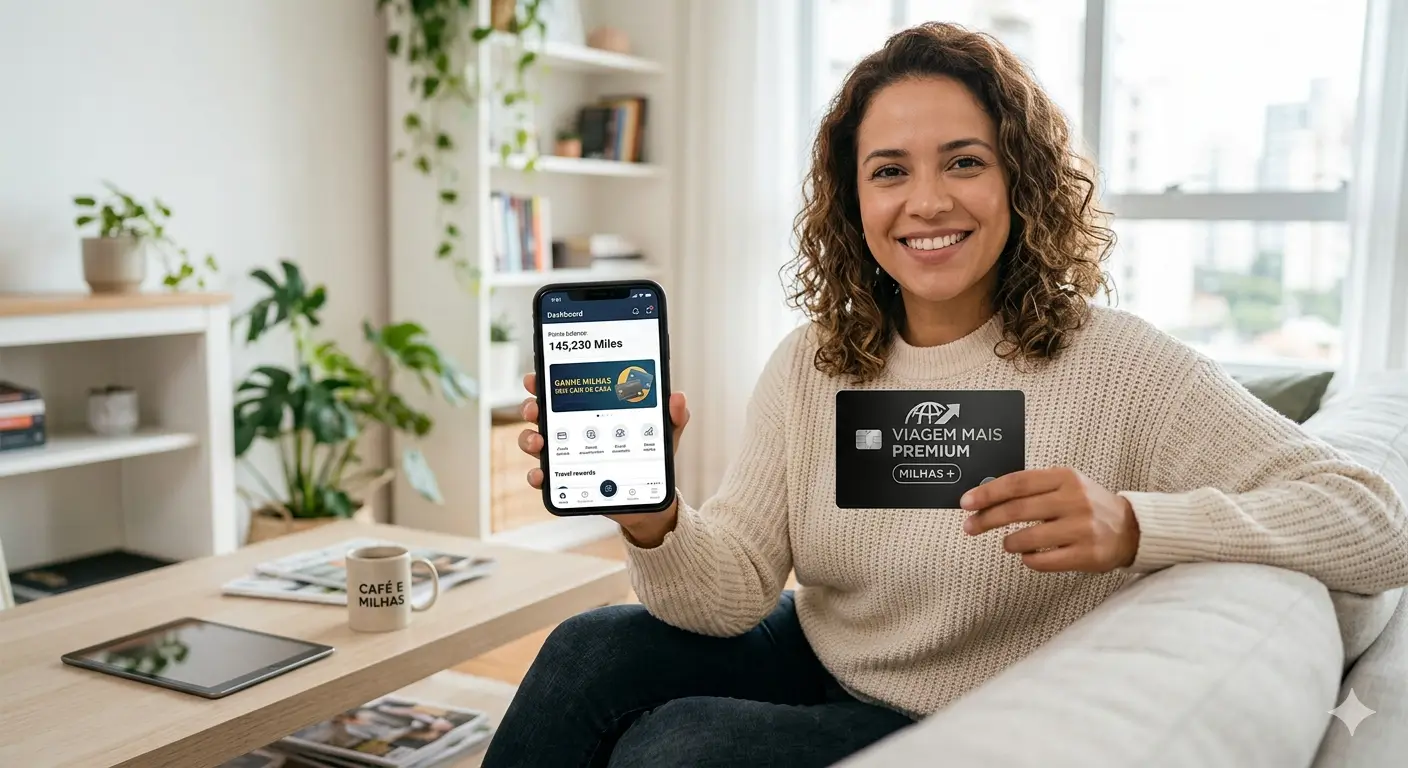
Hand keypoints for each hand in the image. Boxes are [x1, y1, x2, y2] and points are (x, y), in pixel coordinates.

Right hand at [517, 372, 689, 541]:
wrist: (651, 499)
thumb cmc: (651, 457)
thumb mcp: (665, 434)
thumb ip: (674, 415)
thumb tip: (677, 397)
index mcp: (592, 411)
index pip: (564, 391)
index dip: (545, 382)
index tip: (537, 378)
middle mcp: (573, 431)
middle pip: (541, 413)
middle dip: (532, 406)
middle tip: (536, 408)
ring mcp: (566, 456)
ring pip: (535, 442)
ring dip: (529, 438)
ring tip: (539, 441)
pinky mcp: (567, 481)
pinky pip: (545, 477)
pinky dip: (537, 475)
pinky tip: (540, 473)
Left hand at [959, 467, 1139, 572]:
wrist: (1130, 529)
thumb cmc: (1086, 505)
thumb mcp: (1064, 485)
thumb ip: (1031, 488)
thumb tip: (984, 496)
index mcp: (1065, 477)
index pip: (1017, 482)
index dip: (988, 493)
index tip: (965, 502)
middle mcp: (1074, 500)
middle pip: (1017, 510)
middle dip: (986, 519)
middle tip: (969, 526)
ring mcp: (1082, 528)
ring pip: (1027, 539)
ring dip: (1009, 542)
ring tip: (1009, 543)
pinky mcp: (1087, 554)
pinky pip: (1042, 561)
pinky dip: (1028, 560)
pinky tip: (1030, 556)